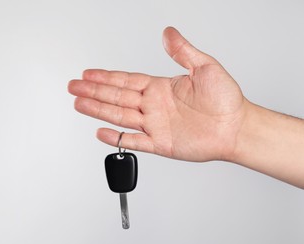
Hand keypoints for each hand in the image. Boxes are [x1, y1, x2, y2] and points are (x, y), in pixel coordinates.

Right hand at [68, 27, 246, 161]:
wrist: (236, 128)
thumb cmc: (226, 100)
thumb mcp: (206, 67)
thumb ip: (183, 51)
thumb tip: (168, 33)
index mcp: (160, 88)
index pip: (126, 81)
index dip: (105, 77)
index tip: (88, 73)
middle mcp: (154, 106)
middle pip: (116, 97)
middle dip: (93, 91)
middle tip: (74, 86)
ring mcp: (155, 125)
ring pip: (119, 116)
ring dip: (97, 110)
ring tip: (79, 103)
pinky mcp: (160, 144)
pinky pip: (133, 142)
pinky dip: (116, 138)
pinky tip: (101, 132)